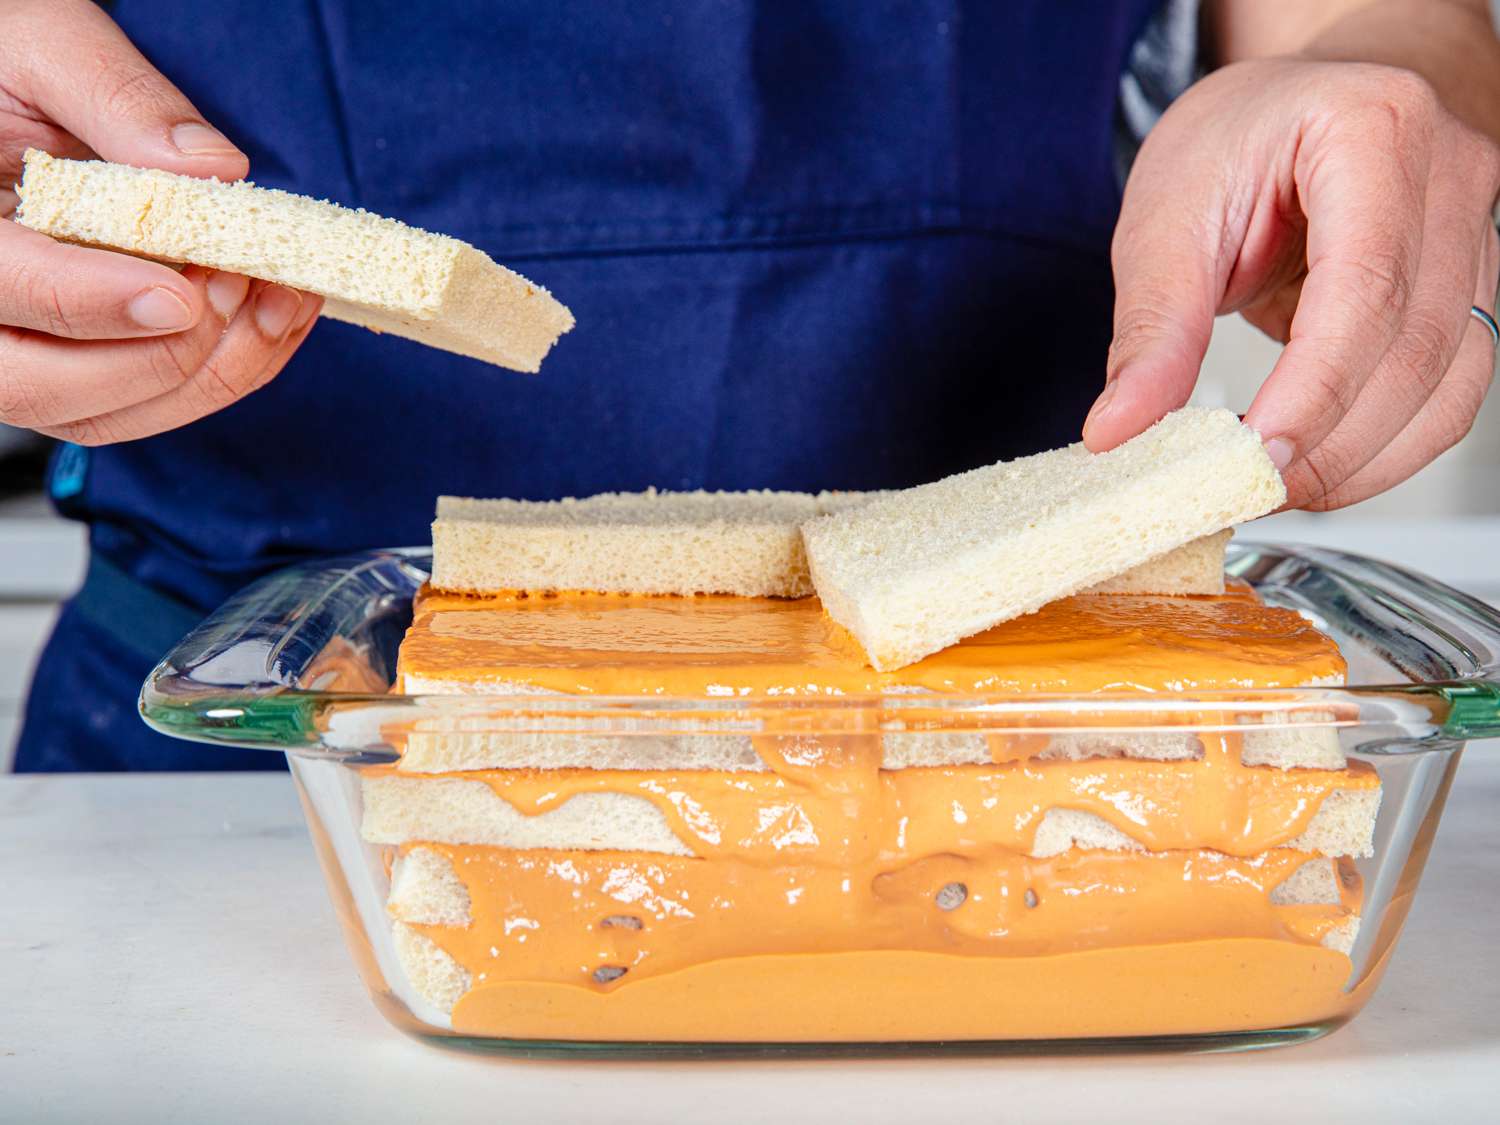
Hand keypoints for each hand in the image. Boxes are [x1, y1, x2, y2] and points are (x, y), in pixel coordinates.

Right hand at [0, 0, 319, 444]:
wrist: (9, 85)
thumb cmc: (9, 60)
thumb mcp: (45, 45)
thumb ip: (118, 101)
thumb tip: (212, 169)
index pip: (7, 288)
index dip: (96, 301)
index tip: (181, 293)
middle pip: (48, 388)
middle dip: (163, 354)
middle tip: (238, 283)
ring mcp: (24, 350)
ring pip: (109, 415)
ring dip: (213, 372)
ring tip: (278, 294)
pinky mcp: (78, 366)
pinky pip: (149, 404)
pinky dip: (226, 371)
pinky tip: (274, 312)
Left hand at [1084, 58, 1499, 508]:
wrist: (1292, 112)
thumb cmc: (1236, 141)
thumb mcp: (1166, 217)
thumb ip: (1153, 329)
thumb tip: (1120, 430)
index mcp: (1371, 131)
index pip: (1365, 284)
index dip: (1315, 389)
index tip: (1254, 456)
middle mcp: (1449, 178)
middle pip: (1412, 347)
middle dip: (1330, 443)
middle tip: (1245, 490)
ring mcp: (1476, 237)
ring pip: (1446, 384)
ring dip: (1361, 461)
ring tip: (1271, 488)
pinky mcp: (1469, 294)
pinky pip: (1449, 394)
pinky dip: (1386, 450)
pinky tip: (1319, 468)